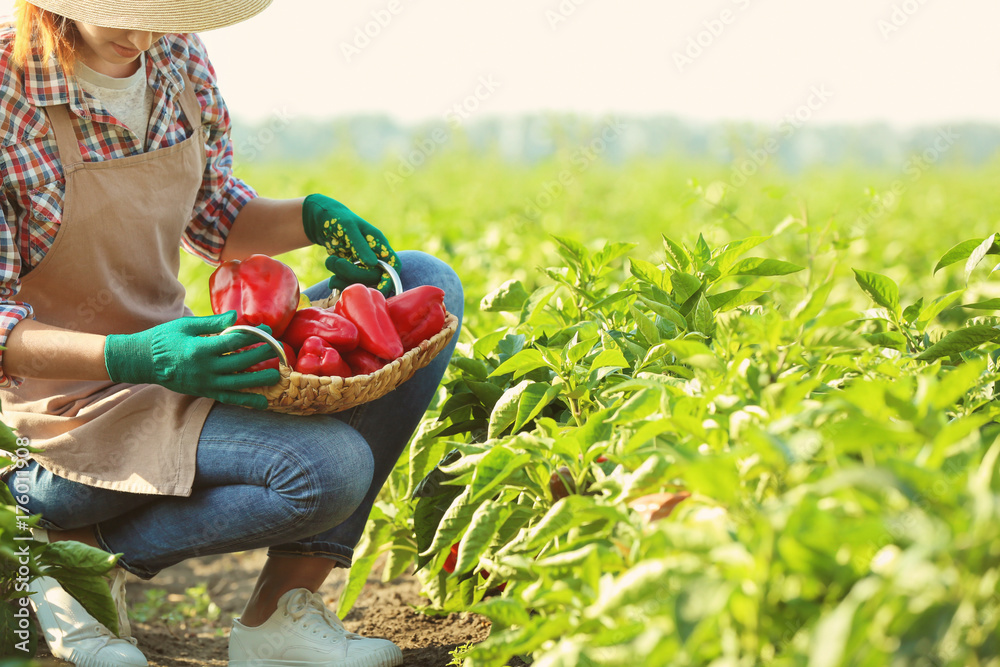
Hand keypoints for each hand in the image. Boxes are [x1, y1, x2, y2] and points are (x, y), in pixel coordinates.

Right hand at [103, 312, 279, 409]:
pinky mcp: (203, 391)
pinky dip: (246, 400)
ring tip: (277, 375)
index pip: (234, 342)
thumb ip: (213, 323)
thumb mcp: (186, 325)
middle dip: (262, 354)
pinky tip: (263, 402)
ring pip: (238, 383)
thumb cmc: (164, 338)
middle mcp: (204, 368)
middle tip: (279, 348)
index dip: (254, 336)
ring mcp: (204, 382)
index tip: (267, 331)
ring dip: (259, 379)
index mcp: (200, 348)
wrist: (142, 361)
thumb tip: (237, 317)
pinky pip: (228, 397)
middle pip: (241, 362)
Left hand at [301, 193, 401, 295]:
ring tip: (331, 261)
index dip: (390, 279)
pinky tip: (331, 272)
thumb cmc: (338, 218)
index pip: (393, 266)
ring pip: (359, 283)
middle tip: (337, 262)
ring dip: (342, 277)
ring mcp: (362, 266)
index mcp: (379, 245)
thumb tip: (372, 263)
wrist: (322, 220)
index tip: (380, 289)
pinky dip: (337, 282)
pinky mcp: (350, 272)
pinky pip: (347, 284)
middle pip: (373, 277)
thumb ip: (360, 245)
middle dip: (353, 273)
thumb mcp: (348, 228)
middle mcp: (374, 257)